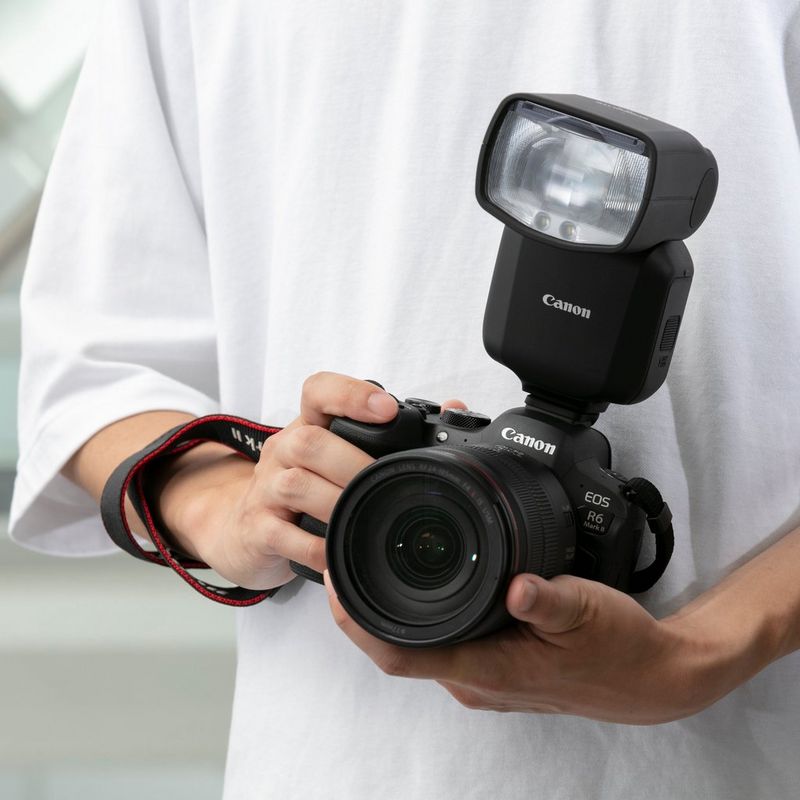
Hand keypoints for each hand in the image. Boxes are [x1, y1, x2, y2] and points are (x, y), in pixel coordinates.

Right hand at [166, 372, 465, 589]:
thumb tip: (454, 409)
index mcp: (307, 426)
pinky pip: (284, 535)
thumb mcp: (335, 453)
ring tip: (363, 519)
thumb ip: (387, 435)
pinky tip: (338, 555)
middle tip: (384, 484)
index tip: (387, 408)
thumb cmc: (303, 487)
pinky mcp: (257, 529)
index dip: (351, 393)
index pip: (318, 391)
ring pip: (294, 484)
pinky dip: (316, 548)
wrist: (242, 528)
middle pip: (308, 441)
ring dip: (336, 503)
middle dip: (352, 463)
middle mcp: (282, 450)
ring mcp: (265, 489)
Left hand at [325, 570, 718, 724]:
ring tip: (367, 564)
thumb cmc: (619, 649)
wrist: (651, 677)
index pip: (398, 655)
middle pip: (396, 648)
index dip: (355, 622)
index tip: (332, 580)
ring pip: (417, 643)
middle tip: (341, 558)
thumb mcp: (587, 610)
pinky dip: (420, 613)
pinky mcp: (496, 665)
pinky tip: (422, 584)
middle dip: (360, 608)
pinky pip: (442, 640)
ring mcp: (484, 675)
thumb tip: (519, 587)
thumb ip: (550, 599)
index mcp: (488, 669)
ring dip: (386, 610)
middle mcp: (477, 678)